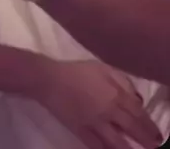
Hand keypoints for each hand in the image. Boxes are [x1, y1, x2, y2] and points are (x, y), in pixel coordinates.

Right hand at [38, 59, 161, 148]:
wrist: (49, 79)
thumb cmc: (77, 71)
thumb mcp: (103, 67)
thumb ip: (122, 81)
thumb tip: (136, 98)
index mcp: (114, 93)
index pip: (138, 112)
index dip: (149, 125)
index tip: (158, 134)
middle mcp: (108, 110)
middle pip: (131, 128)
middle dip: (145, 140)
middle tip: (155, 147)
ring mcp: (94, 123)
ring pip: (116, 142)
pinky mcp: (81, 131)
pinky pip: (96, 146)